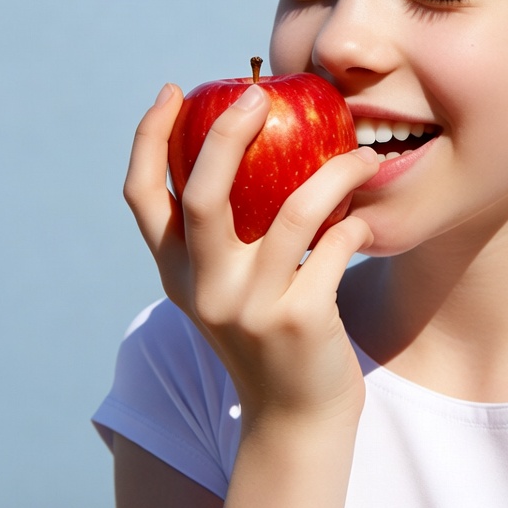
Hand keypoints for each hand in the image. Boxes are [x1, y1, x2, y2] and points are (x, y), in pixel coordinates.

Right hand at [123, 82, 379, 426]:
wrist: (296, 417)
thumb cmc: (269, 332)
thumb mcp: (230, 287)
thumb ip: (227, 235)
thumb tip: (252, 149)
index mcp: (178, 272)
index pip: (142, 197)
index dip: (149, 138)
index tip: (174, 90)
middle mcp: (203, 289)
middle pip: (203, 196)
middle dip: (226, 135)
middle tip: (259, 94)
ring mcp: (249, 308)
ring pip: (293, 214)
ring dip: (336, 173)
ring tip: (362, 152)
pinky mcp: (299, 321)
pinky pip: (336, 247)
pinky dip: (356, 224)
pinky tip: (364, 222)